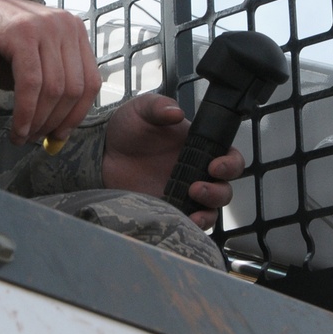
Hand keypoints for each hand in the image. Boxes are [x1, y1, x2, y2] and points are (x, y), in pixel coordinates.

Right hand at [0, 0, 100, 145]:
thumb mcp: (29, 66)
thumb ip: (49, 89)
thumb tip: (61, 130)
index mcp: (73, 31)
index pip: (91, 82)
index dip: (76, 115)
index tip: (59, 136)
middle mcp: (65, 24)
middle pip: (75, 89)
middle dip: (55, 122)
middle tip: (35, 139)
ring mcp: (45, 26)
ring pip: (54, 89)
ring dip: (39, 121)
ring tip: (22, 136)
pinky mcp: (22, 33)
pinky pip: (31, 84)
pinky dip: (25, 112)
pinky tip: (17, 128)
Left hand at [101, 93, 243, 229]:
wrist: (102, 153)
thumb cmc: (127, 128)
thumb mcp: (142, 109)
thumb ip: (158, 107)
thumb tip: (176, 112)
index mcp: (199, 148)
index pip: (229, 157)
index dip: (230, 163)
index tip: (216, 165)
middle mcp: (196, 172)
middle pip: (224, 188)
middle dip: (218, 191)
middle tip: (197, 188)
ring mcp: (183, 194)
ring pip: (211, 210)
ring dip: (208, 212)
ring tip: (193, 211)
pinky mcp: (168, 210)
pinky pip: (188, 224)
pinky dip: (191, 227)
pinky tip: (184, 223)